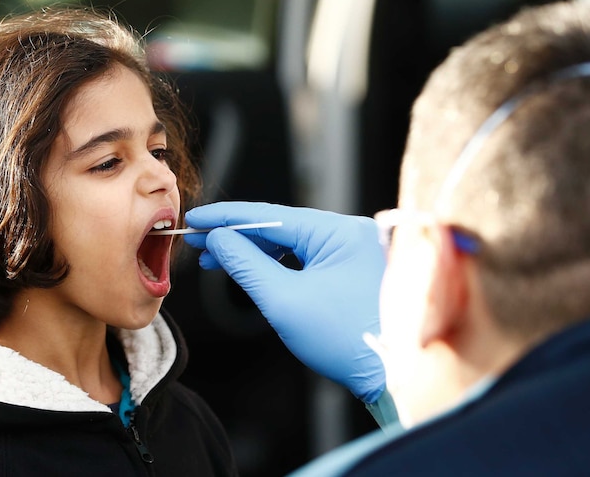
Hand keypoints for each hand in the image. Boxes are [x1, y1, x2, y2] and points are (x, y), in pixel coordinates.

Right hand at [184, 202, 386, 402]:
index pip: (270, 215)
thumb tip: (219, 239)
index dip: (226, 217)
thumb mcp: (284, 300)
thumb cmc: (346, 340)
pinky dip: (276, 264)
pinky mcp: (352, 270)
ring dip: (254, 251)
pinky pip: (306, 257)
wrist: (393, 375)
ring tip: (218, 261)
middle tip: (198, 243)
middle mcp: (350, 233)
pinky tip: (252, 270)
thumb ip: (245, 264)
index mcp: (340, 231)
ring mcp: (354, 251)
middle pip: (280, 226)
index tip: (195, 218)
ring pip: (292, 243)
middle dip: (237, 235)